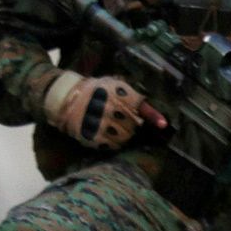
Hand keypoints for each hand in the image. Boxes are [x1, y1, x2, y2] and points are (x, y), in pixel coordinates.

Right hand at [44, 73, 162, 149]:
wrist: (67, 97)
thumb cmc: (96, 90)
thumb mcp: (114, 85)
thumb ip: (133, 97)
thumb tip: (153, 112)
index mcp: (116, 94)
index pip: (139, 106)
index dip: (152, 116)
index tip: (163, 125)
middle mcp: (109, 109)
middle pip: (134, 125)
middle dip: (134, 125)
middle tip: (127, 122)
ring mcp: (100, 123)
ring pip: (124, 137)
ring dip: (126, 135)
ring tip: (117, 128)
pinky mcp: (92, 135)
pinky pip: (111, 145)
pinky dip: (114, 142)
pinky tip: (109, 134)